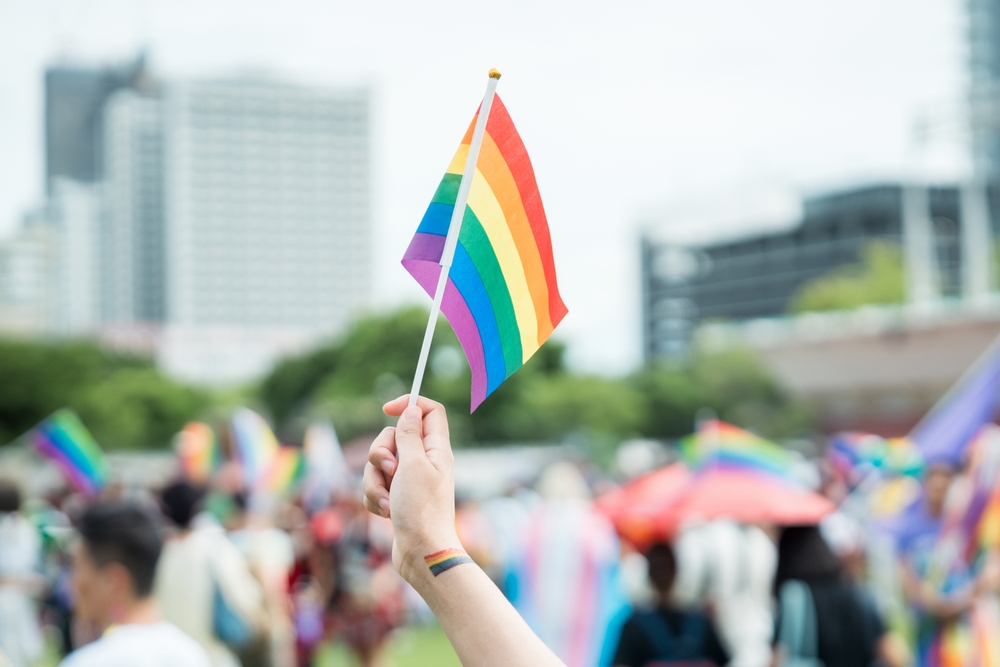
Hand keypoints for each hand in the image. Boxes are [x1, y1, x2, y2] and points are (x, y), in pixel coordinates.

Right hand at [363, 396, 459, 582]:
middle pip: (394, 436)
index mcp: (436, 450)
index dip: (409, 403)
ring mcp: (410, 481)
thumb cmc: (421, 510)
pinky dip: (376, 498)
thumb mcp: (413, 465)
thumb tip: (411, 409)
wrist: (422, 554)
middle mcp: (425, 462)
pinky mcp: (397, 498)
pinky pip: (376, 486)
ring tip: (389, 502)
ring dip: (376, 482)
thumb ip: (409, 435)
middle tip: (390, 470)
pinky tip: (386, 514)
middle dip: (381, 452)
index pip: (429, 411)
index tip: (386, 410)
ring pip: (379, 464)